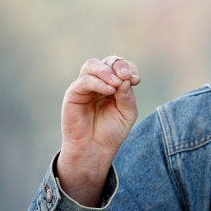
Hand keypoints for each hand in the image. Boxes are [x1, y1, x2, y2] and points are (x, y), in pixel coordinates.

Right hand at [57, 56, 140, 206]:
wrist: (95, 149)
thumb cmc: (111, 131)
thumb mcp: (127, 113)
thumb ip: (127, 96)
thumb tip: (125, 79)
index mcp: (113, 84)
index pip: (121, 66)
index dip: (130, 68)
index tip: (136, 80)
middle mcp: (99, 82)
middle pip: (107, 61)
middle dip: (119, 65)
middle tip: (127, 76)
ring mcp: (85, 87)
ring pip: (92, 65)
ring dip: (107, 71)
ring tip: (117, 83)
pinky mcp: (73, 94)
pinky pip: (84, 81)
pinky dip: (98, 82)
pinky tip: (109, 91)